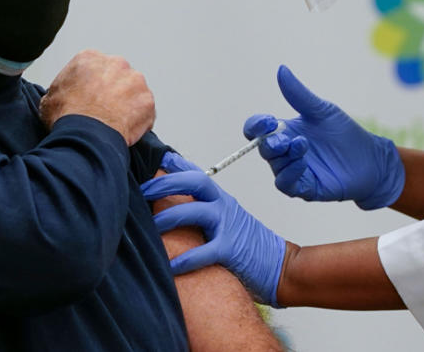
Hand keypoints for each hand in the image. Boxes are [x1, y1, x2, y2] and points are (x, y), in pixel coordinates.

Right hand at [40, 50, 154, 144]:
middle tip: (104, 110)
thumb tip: (63, 96)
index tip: (90, 97)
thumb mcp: (50, 97)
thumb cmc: (66, 117)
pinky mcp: (147, 100)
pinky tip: (125, 130)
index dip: (93, 85)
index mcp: (90, 58)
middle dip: (113, 91)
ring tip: (114, 122)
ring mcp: (135, 81)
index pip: (95, 68)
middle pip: (118, 76)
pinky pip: (145, 111)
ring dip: (127, 104)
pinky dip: (138, 120)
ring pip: (134, 91)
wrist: (85, 135)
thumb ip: (62, 89)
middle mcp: (116, 63)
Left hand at [140, 153, 286, 305]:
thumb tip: (175, 206)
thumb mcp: (228, 219)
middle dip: (166, 183)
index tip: (155, 156)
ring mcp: (229, 226)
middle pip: (195, 182)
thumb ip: (205, 210)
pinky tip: (171, 267)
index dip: (175, 163)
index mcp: (221, 199)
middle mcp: (224, 207)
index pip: (197, 173)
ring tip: (150, 226)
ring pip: (196, 211)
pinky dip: (186, 260)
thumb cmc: (250, 245)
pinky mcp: (232, 250)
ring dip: (169, 217)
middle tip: (142, 190)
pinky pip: (205, 251)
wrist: (281, 265)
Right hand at [244, 66, 403, 209]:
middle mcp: (285, 152)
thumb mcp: (322, 111)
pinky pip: (287, 184)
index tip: (268, 121)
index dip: (256, 125)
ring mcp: (294, 171)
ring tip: (301, 145)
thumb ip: (299, 94)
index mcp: (285, 131)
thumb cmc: (344, 134)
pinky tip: (302, 163)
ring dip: (284, 157)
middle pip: (264, 148)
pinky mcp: (305, 188)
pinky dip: (290, 174)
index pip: (258, 129)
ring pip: (275, 167)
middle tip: (285, 138)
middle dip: (270, 142)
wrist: (370, 158)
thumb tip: (281, 70)